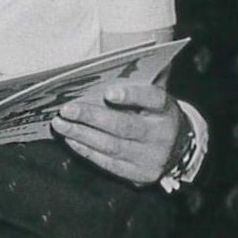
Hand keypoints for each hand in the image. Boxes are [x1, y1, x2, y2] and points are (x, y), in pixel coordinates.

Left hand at [52, 81, 184, 185]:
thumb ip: (138, 84)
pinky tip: (71, 140)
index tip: (108, 92)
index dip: (131, 95)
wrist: (177, 149)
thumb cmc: (154, 116)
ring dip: (81, 135)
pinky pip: (108, 163)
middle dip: (92, 117)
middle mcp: (162, 135)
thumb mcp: (153, 99)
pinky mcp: (140, 175)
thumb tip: (114, 63)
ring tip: (61, 124)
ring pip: (112, 146)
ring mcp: (152, 158)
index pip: (153, 99)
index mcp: (167, 110)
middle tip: (67, 110)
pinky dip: (87, 151)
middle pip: (125, 126)